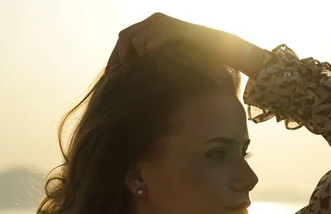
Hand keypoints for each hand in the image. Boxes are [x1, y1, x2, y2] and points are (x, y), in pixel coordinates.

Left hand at [106, 13, 265, 79]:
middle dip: (120, 57)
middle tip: (120, 75)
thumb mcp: (168, 57)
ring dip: (137, 58)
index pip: (124, 37)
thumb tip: (131, 75)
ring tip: (142, 72)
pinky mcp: (175, 30)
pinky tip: (155, 65)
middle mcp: (155, 20)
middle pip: (125, 36)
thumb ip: (151, 60)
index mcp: (152, 25)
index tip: (110, 74)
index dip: (114, 55)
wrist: (220, 49)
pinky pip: (153, 43)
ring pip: (137, 40)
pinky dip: (151, 54)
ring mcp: (165, 23)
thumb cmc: (195, 57)